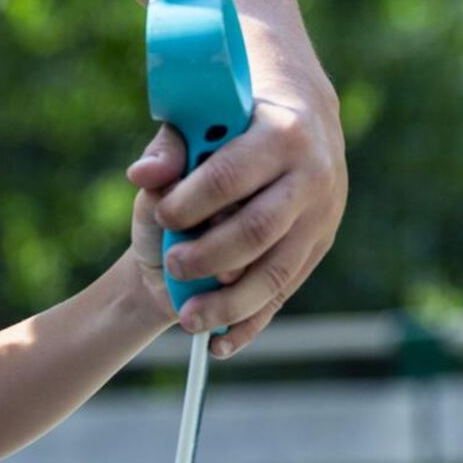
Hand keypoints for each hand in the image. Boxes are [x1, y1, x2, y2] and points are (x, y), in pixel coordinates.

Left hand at [126, 82, 346, 357]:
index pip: (229, 176)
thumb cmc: (234, 121)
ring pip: (275, 272)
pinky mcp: (318, 247)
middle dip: (209, 255)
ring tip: (188, 319)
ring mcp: (320, 217)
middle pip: (257, 230)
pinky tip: (220, 344)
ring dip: (229, 304)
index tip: (163, 215)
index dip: (190, 202)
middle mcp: (309, 177)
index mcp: (279, 133)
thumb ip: (169, 148)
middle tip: (173, 264)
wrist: (302, 117)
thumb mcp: (201, 121)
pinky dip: (251, 323)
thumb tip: (143, 177)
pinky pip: (285, 294)